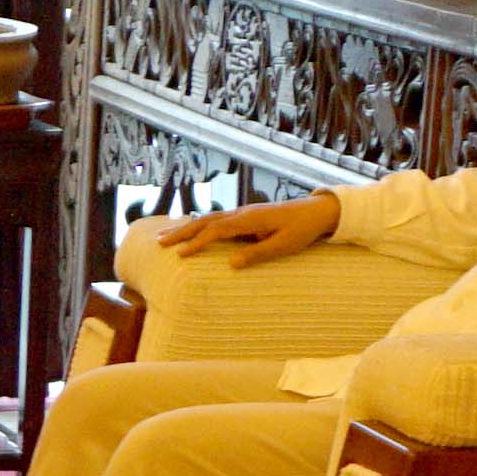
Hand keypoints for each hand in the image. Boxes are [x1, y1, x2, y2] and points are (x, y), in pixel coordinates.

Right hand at [154, 193, 338, 262]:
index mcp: (248, 220)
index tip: (179, 254)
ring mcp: (242, 213)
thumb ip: (257, 254)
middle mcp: (241, 213)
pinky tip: (190, 230)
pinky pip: (216, 219)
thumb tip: (230, 263)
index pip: (215, 231)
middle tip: (159, 242)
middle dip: (180, 232)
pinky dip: (198, 224)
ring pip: (207, 218)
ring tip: (165, 235)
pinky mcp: (245, 216)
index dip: (196, 243)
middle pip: (204, 221)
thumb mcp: (283, 246)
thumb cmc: (302, 230)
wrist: (317, 211)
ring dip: (186, 227)